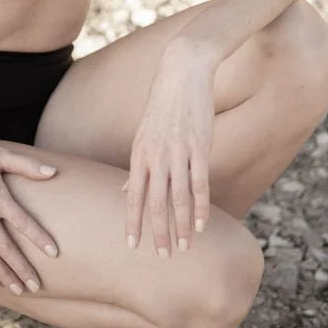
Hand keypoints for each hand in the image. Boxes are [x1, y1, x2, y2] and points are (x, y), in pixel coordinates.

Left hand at [121, 50, 215, 256]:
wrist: (182, 72)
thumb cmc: (162, 104)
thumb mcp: (143, 133)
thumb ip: (137, 164)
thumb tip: (125, 190)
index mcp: (139, 152)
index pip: (132, 194)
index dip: (132, 221)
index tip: (132, 245)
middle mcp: (156, 155)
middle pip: (154, 202)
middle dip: (158, 232)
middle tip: (162, 256)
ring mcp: (178, 151)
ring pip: (178, 197)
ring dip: (181, 226)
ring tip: (185, 247)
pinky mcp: (199, 146)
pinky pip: (200, 183)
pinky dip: (201, 206)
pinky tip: (202, 224)